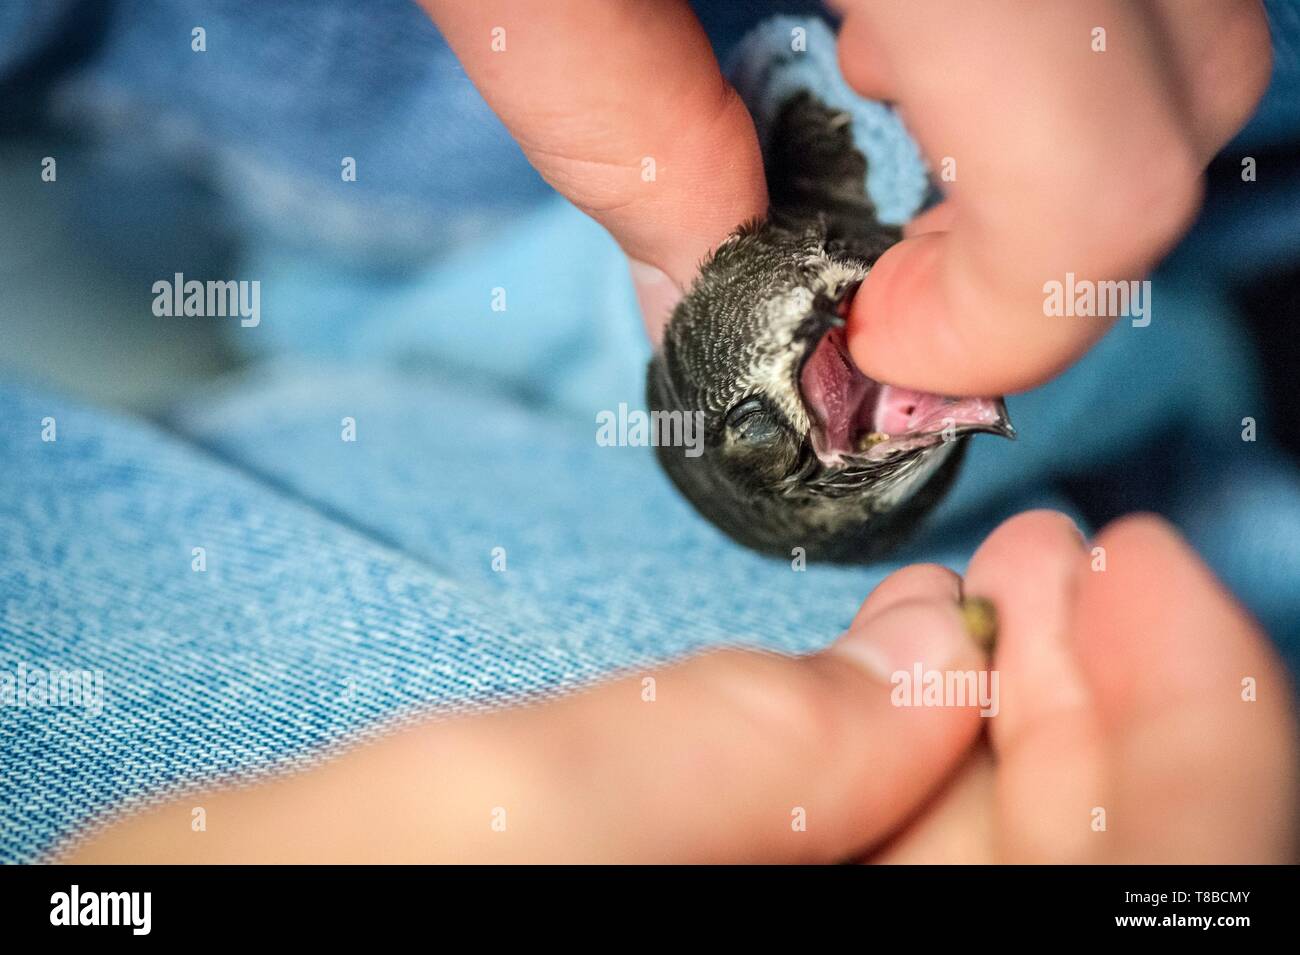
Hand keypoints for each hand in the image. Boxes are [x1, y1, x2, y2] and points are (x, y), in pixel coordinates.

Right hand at [64, 513, 1295, 861]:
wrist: (182, 949)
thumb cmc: (239, 930)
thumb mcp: (460, 822)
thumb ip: (711, 756)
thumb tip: (924, 668)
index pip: (1112, 911)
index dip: (1185, 748)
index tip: (1131, 570)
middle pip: (1069, 887)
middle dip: (1095, 714)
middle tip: (1064, 561)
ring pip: (983, 869)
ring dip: (1019, 725)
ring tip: (1002, 591)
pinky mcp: (730, 916)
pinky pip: (883, 861)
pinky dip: (928, 764)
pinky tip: (919, 672)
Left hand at [424, 1, 1270, 394]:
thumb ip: (613, 124)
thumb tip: (697, 297)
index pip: (1103, 183)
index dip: (1003, 322)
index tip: (874, 343)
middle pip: (1193, 98)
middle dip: (1040, 233)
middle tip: (881, 243)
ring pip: (1194, 13)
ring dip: (1061, 119)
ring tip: (882, 76)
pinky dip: (1064, 17)